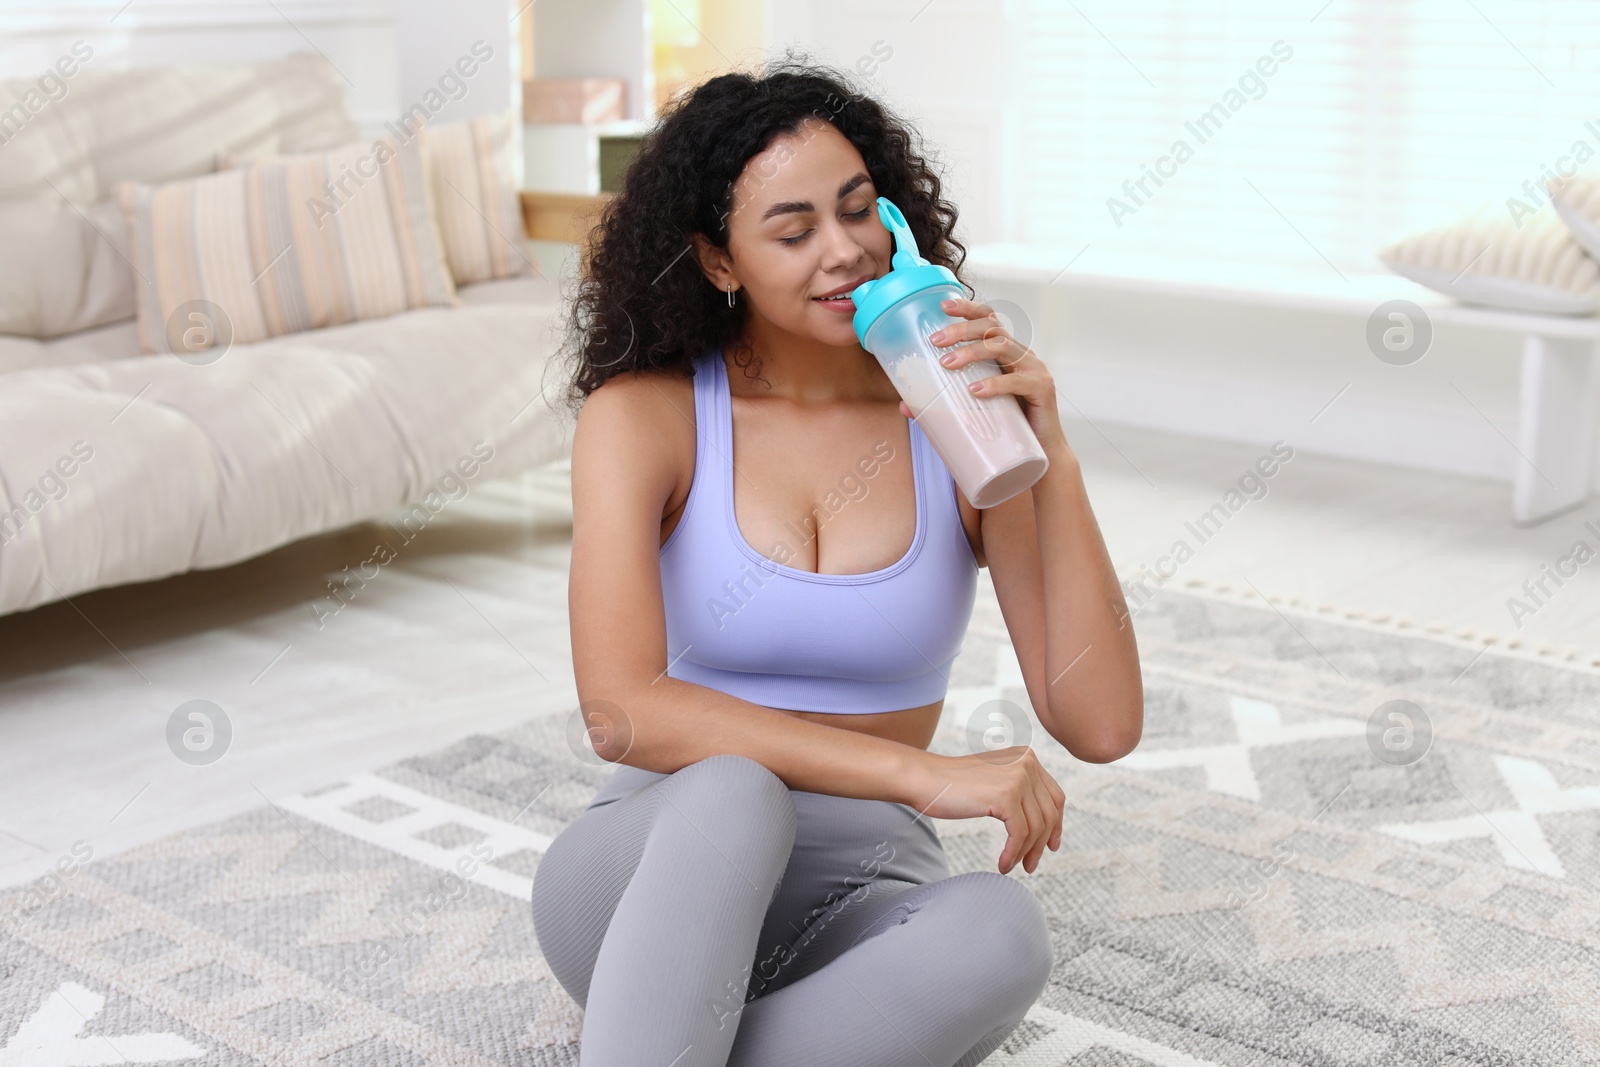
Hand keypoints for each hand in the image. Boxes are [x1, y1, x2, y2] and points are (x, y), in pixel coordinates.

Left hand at [893, 296, 1067, 452]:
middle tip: (935, 341)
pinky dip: (994, 384)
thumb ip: (945, 402)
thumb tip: (905, 405)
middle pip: (992, 328)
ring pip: (1002, 347)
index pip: (989, 320)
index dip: (968, 309)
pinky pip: (1017, 381)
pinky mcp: (1042, 389)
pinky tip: (975, 391)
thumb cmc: (1008, 426)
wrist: (1040, 454)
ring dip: (972, 352)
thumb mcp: (975, 407)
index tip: (942, 306)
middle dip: (962, 330)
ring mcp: (1034, 369)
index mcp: (1007, 353)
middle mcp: (1022, 355)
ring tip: (947, 364)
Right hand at [903, 747, 1064, 874]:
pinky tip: (1003, 865)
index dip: (1056, 825)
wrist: (924, 778)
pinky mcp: (1006, 796)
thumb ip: (1019, 789)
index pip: (1055, 796)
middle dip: (1042, 843)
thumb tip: (1044, 821)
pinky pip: (1019, 835)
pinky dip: (1013, 853)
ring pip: (1036, 827)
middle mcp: (1027, 763)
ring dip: (1027, 852)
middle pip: (1049, 813)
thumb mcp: (995, 779)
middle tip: (1031, 864)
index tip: (1051, 846)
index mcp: (1027, 756)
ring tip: (1016, 866)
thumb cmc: (953, 784)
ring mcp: (1017, 778)